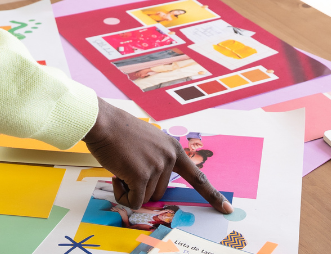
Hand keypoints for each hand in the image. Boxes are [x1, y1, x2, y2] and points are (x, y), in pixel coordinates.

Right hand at [82, 98, 232, 213]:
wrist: (103, 122)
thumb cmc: (118, 132)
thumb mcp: (147, 143)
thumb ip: (156, 162)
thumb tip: (152, 189)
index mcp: (173, 148)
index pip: (198, 176)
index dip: (212, 195)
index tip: (227, 209)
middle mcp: (170, 157)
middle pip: (160, 192)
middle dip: (141, 187)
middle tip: (127, 167)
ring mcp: (158, 166)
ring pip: (145, 198)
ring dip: (129, 189)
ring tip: (121, 166)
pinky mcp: (142, 175)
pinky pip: (133, 201)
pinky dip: (122, 195)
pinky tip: (116, 175)